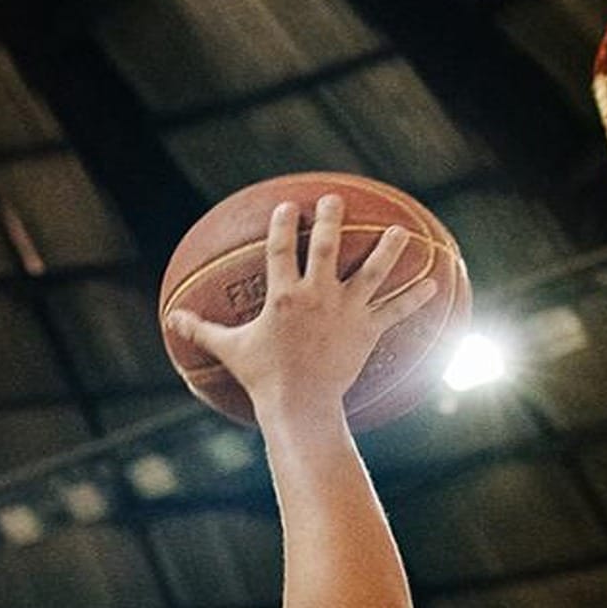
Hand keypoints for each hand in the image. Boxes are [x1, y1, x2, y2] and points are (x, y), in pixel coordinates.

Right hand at [165, 195, 438, 418]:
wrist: (300, 407)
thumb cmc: (263, 378)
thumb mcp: (230, 350)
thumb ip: (202, 330)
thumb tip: (172, 319)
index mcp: (283, 296)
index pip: (279, 250)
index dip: (282, 225)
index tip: (287, 207)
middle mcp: (316, 296)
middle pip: (326, 248)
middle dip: (330, 220)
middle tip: (335, 200)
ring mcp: (346, 312)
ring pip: (371, 273)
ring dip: (388, 250)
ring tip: (402, 233)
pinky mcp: (367, 331)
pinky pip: (395, 311)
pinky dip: (415, 298)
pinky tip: (434, 284)